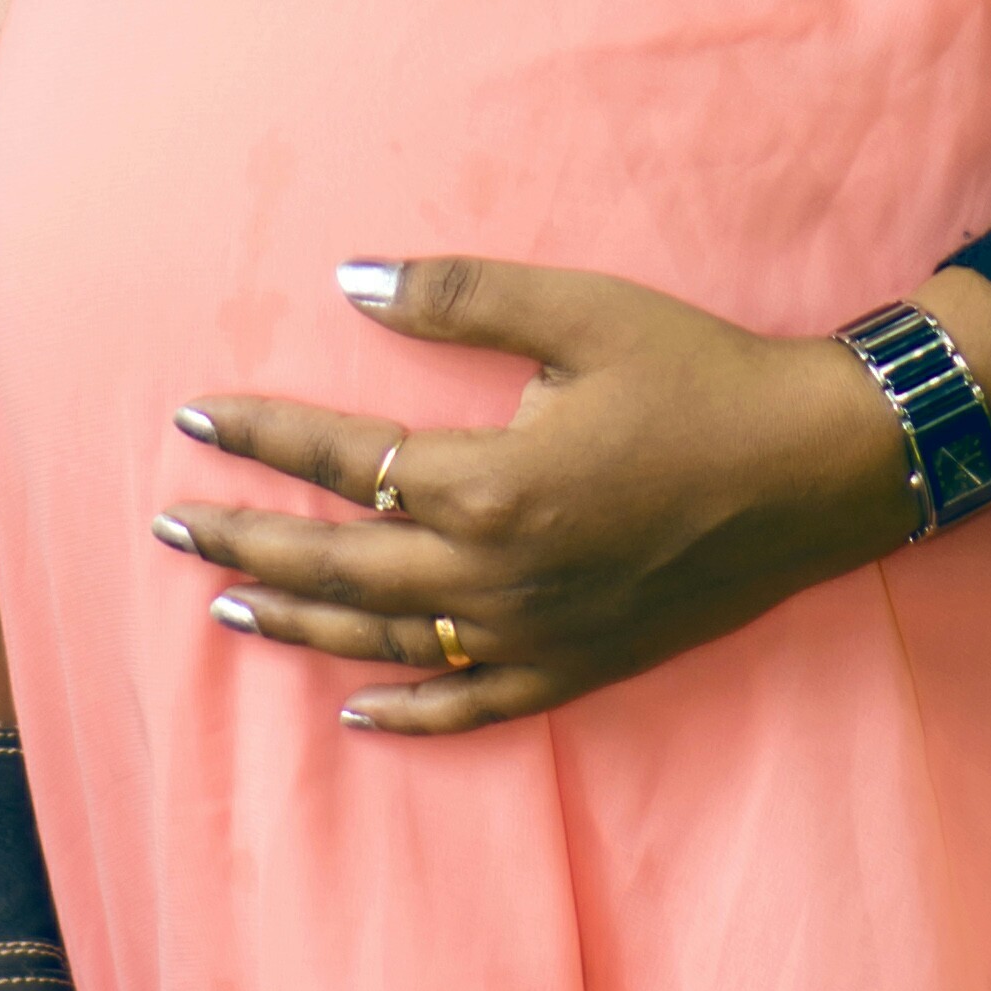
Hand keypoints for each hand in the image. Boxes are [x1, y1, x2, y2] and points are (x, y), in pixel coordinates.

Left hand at [156, 255, 924, 733]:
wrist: (821, 470)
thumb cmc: (702, 377)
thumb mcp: (581, 312)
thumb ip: (462, 297)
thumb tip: (354, 278)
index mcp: (490, 483)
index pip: (341, 460)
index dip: (259, 436)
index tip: (190, 418)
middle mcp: (498, 575)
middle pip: (340, 563)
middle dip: (244, 539)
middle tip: (169, 523)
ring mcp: (538, 633)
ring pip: (388, 641)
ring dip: (300, 620)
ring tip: (228, 602)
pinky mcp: (581, 666)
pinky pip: (473, 706)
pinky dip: (406, 712)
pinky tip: (354, 709)